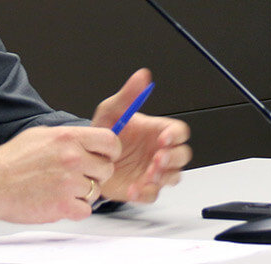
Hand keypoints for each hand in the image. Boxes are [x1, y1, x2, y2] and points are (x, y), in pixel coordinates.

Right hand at [0, 125, 118, 222]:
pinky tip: (58, 202)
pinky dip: (74, 210)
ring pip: (96, 192)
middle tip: (77, 178)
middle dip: (95, 175)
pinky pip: (85, 211)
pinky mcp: (62, 205)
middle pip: (107, 169)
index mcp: (68, 138)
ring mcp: (69, 183)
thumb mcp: (41, 135)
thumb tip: (87, 140)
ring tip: (61, 189)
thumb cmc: (11, 160)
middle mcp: (72, 158)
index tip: (104, 158)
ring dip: (83, 194)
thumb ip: (68, 138)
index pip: (110, 141)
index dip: (111, 152)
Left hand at [91, 68, 191, 202]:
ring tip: (146, 175)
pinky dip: (145, 193)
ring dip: (163, 176)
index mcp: (157, 131)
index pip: (179, 132)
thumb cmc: (105, 131)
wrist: (87, 156)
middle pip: (182, 155)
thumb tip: (142, 75)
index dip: (175, 136)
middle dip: (173, 158)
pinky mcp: (143, 188)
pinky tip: (133, 188)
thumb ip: (128, 95)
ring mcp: (153, 171)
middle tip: (157, 159)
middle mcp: (159, 152)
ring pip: (173, 176)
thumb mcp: (112, 110)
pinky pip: (153, 194)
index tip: (163, 138)